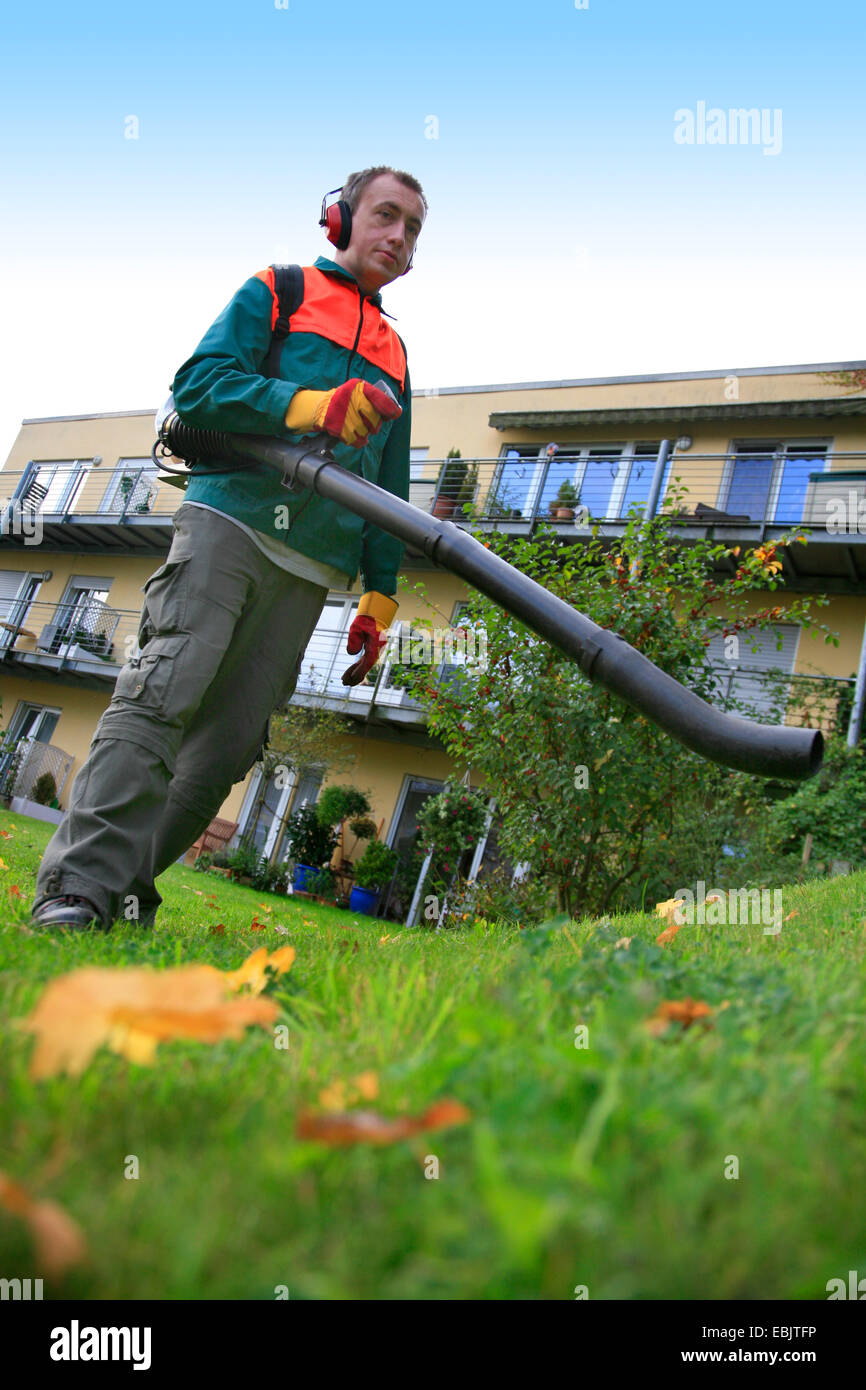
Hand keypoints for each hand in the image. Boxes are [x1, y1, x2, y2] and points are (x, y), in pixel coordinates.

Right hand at [285, 378, 400, 448]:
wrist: (319, 408)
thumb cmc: (343, 401)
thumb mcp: (357, 393)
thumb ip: (376, 400)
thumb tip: (397, 412)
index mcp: (359, 388)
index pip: (382, 400)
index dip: (391, 409)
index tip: (395, 413)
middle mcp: (353, 400)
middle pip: (375, 419)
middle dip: (374, 424)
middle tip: (367, 421)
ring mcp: (345, 415)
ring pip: (366, 431)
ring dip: (364, 432)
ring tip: (355, 425)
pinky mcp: (339, 428)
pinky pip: (357, 440)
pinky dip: (357, 440)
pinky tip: (353, 433)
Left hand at [342, 591, 398, 684]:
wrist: (374, 615)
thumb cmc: (364, 620)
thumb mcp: (356, 627)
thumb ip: (354, 639)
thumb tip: (351, 653)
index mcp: (374, 644)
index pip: (368, 660)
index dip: (360, 670)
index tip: (352, 677)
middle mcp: (376, 650)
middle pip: (366, 666)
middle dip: (356, 675)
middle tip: (345, 683)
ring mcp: (374, 651)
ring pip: (364, 666)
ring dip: (355, 674)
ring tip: (344, 681)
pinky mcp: (370, 651)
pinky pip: (363, 662)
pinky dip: (356, 668)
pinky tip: (348, 675)